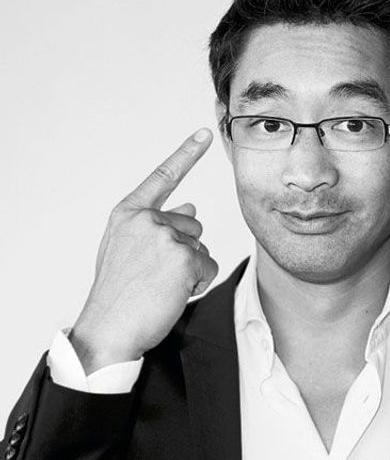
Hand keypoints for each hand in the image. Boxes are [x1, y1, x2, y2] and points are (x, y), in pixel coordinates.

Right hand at [70, 128, 217, 373]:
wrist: (109, 327)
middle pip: (193, 224)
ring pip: (202, 246)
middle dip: (185, 250)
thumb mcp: (129, 251)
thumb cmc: (118, 294)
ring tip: (161, 286)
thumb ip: (156, 226)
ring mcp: (164, 235)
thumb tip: (192, 206)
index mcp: (128, 214)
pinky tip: (172, 293)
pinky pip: (209, 265)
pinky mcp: (183, 255)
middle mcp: (146, 219)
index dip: (186, 153)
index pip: (162, 177)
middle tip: (157, 277)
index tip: (206, 133)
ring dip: (191, 269)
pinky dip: (198, 283)